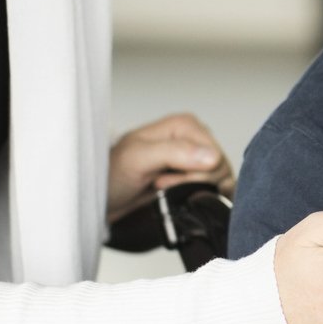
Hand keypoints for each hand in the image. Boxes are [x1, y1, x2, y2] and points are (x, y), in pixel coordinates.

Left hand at [106, 113, 234, 220]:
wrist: (102, 194)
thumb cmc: (112, 173)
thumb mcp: (138, 159)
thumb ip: (174, 152)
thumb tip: (212, 156)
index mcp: (185, 125)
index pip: (215, 154)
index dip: (193, 174)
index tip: (163, 178)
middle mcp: (195, 139)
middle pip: (220, 169)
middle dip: (190, 183)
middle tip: (160, 183)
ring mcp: (197, 159)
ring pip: (219, 182)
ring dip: (192, 192)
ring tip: (163, 188)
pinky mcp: (196, 177)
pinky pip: (215, 191)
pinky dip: (199, 198)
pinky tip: (176, 196)